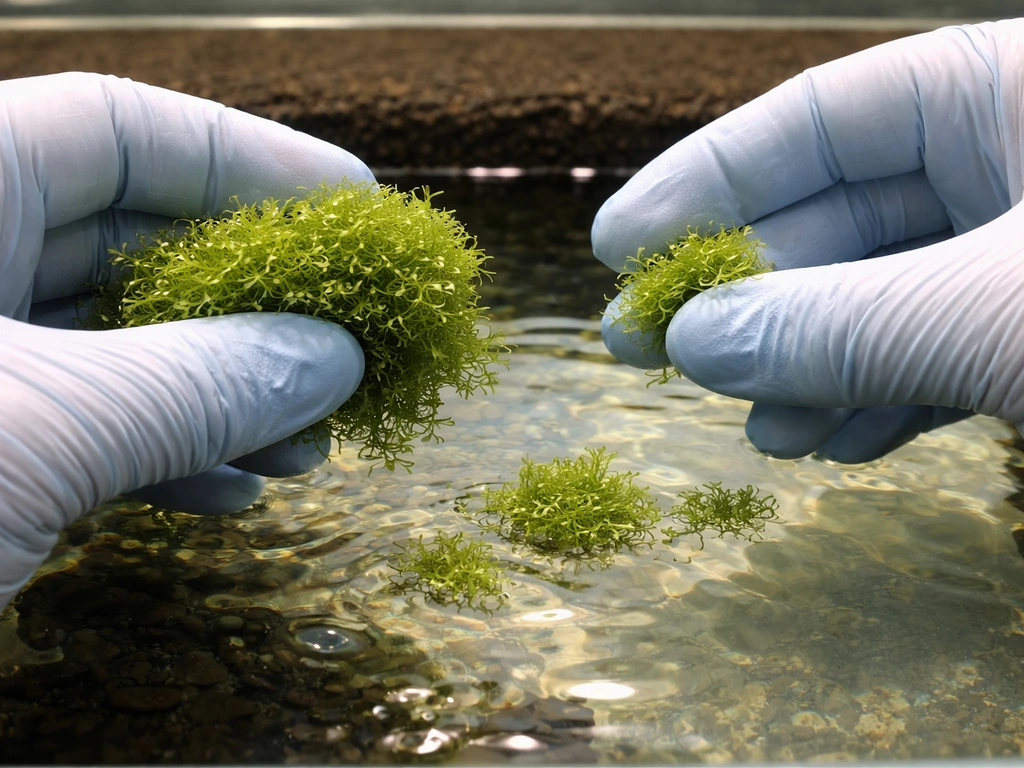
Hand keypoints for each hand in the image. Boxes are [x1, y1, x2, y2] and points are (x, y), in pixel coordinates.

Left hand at [0, 73, 371, 606]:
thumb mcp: (34, 431)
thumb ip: (201, 381)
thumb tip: (337, 357)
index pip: (115, 131)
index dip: (250, 160)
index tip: (357, 208)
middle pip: (131, 243)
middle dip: (254, 298)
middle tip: (352, 338)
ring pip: (120, 348)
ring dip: (229, 390)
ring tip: (314, 436)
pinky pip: (86, 430)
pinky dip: (169, 457)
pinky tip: (236, 490)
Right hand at [594, 20, 1023, 463]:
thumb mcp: (997, 314)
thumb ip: (842, 325)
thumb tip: (688, 341)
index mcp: (1014, 90)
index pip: (823, 116)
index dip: (707, 179)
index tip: (616, 244)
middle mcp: (1016, 160)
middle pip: (836, 217)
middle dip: (745, 298)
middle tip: (643, 348)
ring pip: (882, 299)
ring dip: (810, 370)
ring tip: (764, 430)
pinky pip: (941, 355)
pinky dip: (885, 401)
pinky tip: (839, 442)